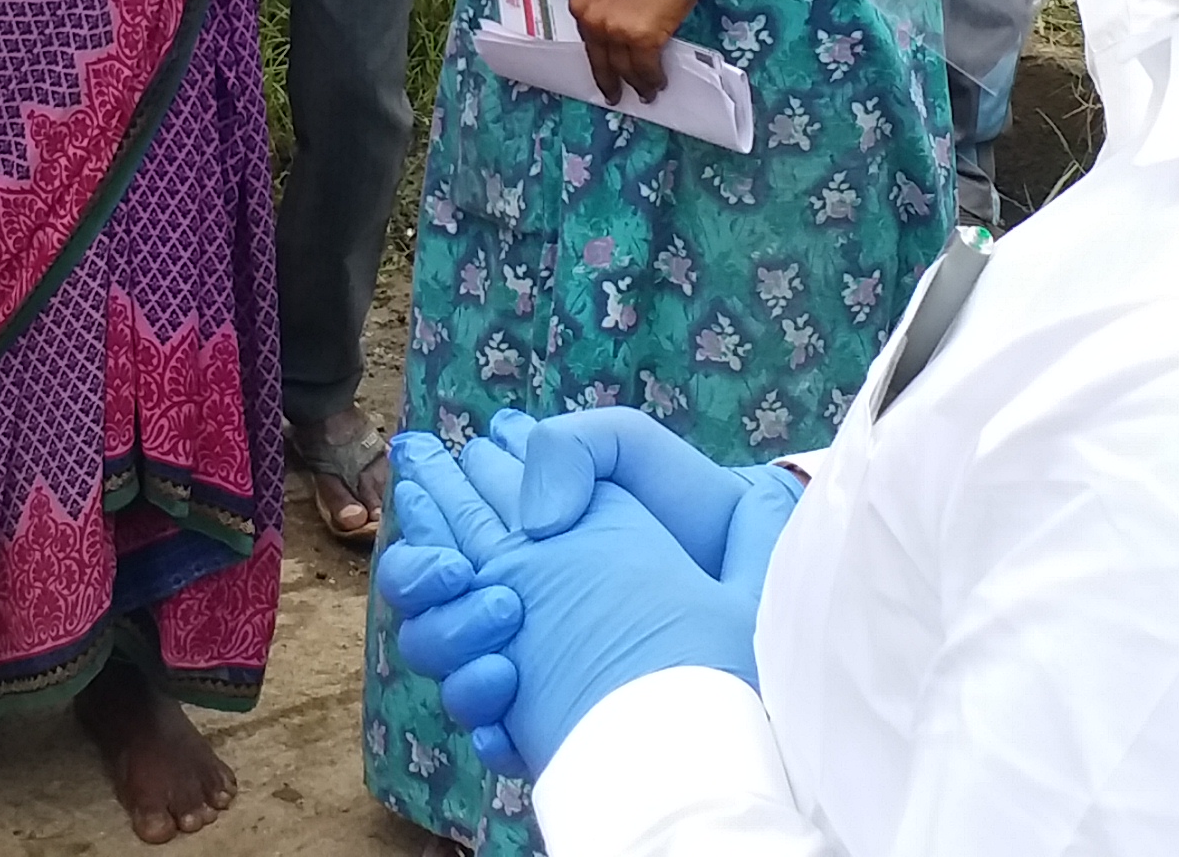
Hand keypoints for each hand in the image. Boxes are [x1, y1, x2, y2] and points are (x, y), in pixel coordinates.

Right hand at [381, 419, 791, 778]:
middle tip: (460, 571)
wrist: (758, 587)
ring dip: (448, 638)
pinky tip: (509, 698)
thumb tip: (534, 518)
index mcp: (525, 534)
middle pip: (422, 597)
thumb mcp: (636, 451)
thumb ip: (576, 447)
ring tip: (503, 618)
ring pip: (439, 658)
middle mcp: (513, 599)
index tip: (425, 489)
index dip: (424, 508)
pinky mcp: (552, 724)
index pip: (443, 523)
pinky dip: (483, 717)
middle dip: (419, 579)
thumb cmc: (701, 517)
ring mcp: (529, 663)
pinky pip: (485, 731)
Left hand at [567, 0, 693, 104]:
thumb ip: (607, 10)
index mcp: (582, 6)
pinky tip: (657, 82)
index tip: (603, 72)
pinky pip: (646, 69)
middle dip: (610, 81)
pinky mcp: (642, 41)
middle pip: (602, 60)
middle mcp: (594, 21)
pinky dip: (652, 79)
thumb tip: (618, 32)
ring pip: (625, 69)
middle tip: (615, 94)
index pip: (589, 42)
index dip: (598, 61)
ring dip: (637, 83)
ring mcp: (616, 33)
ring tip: (645, 92)